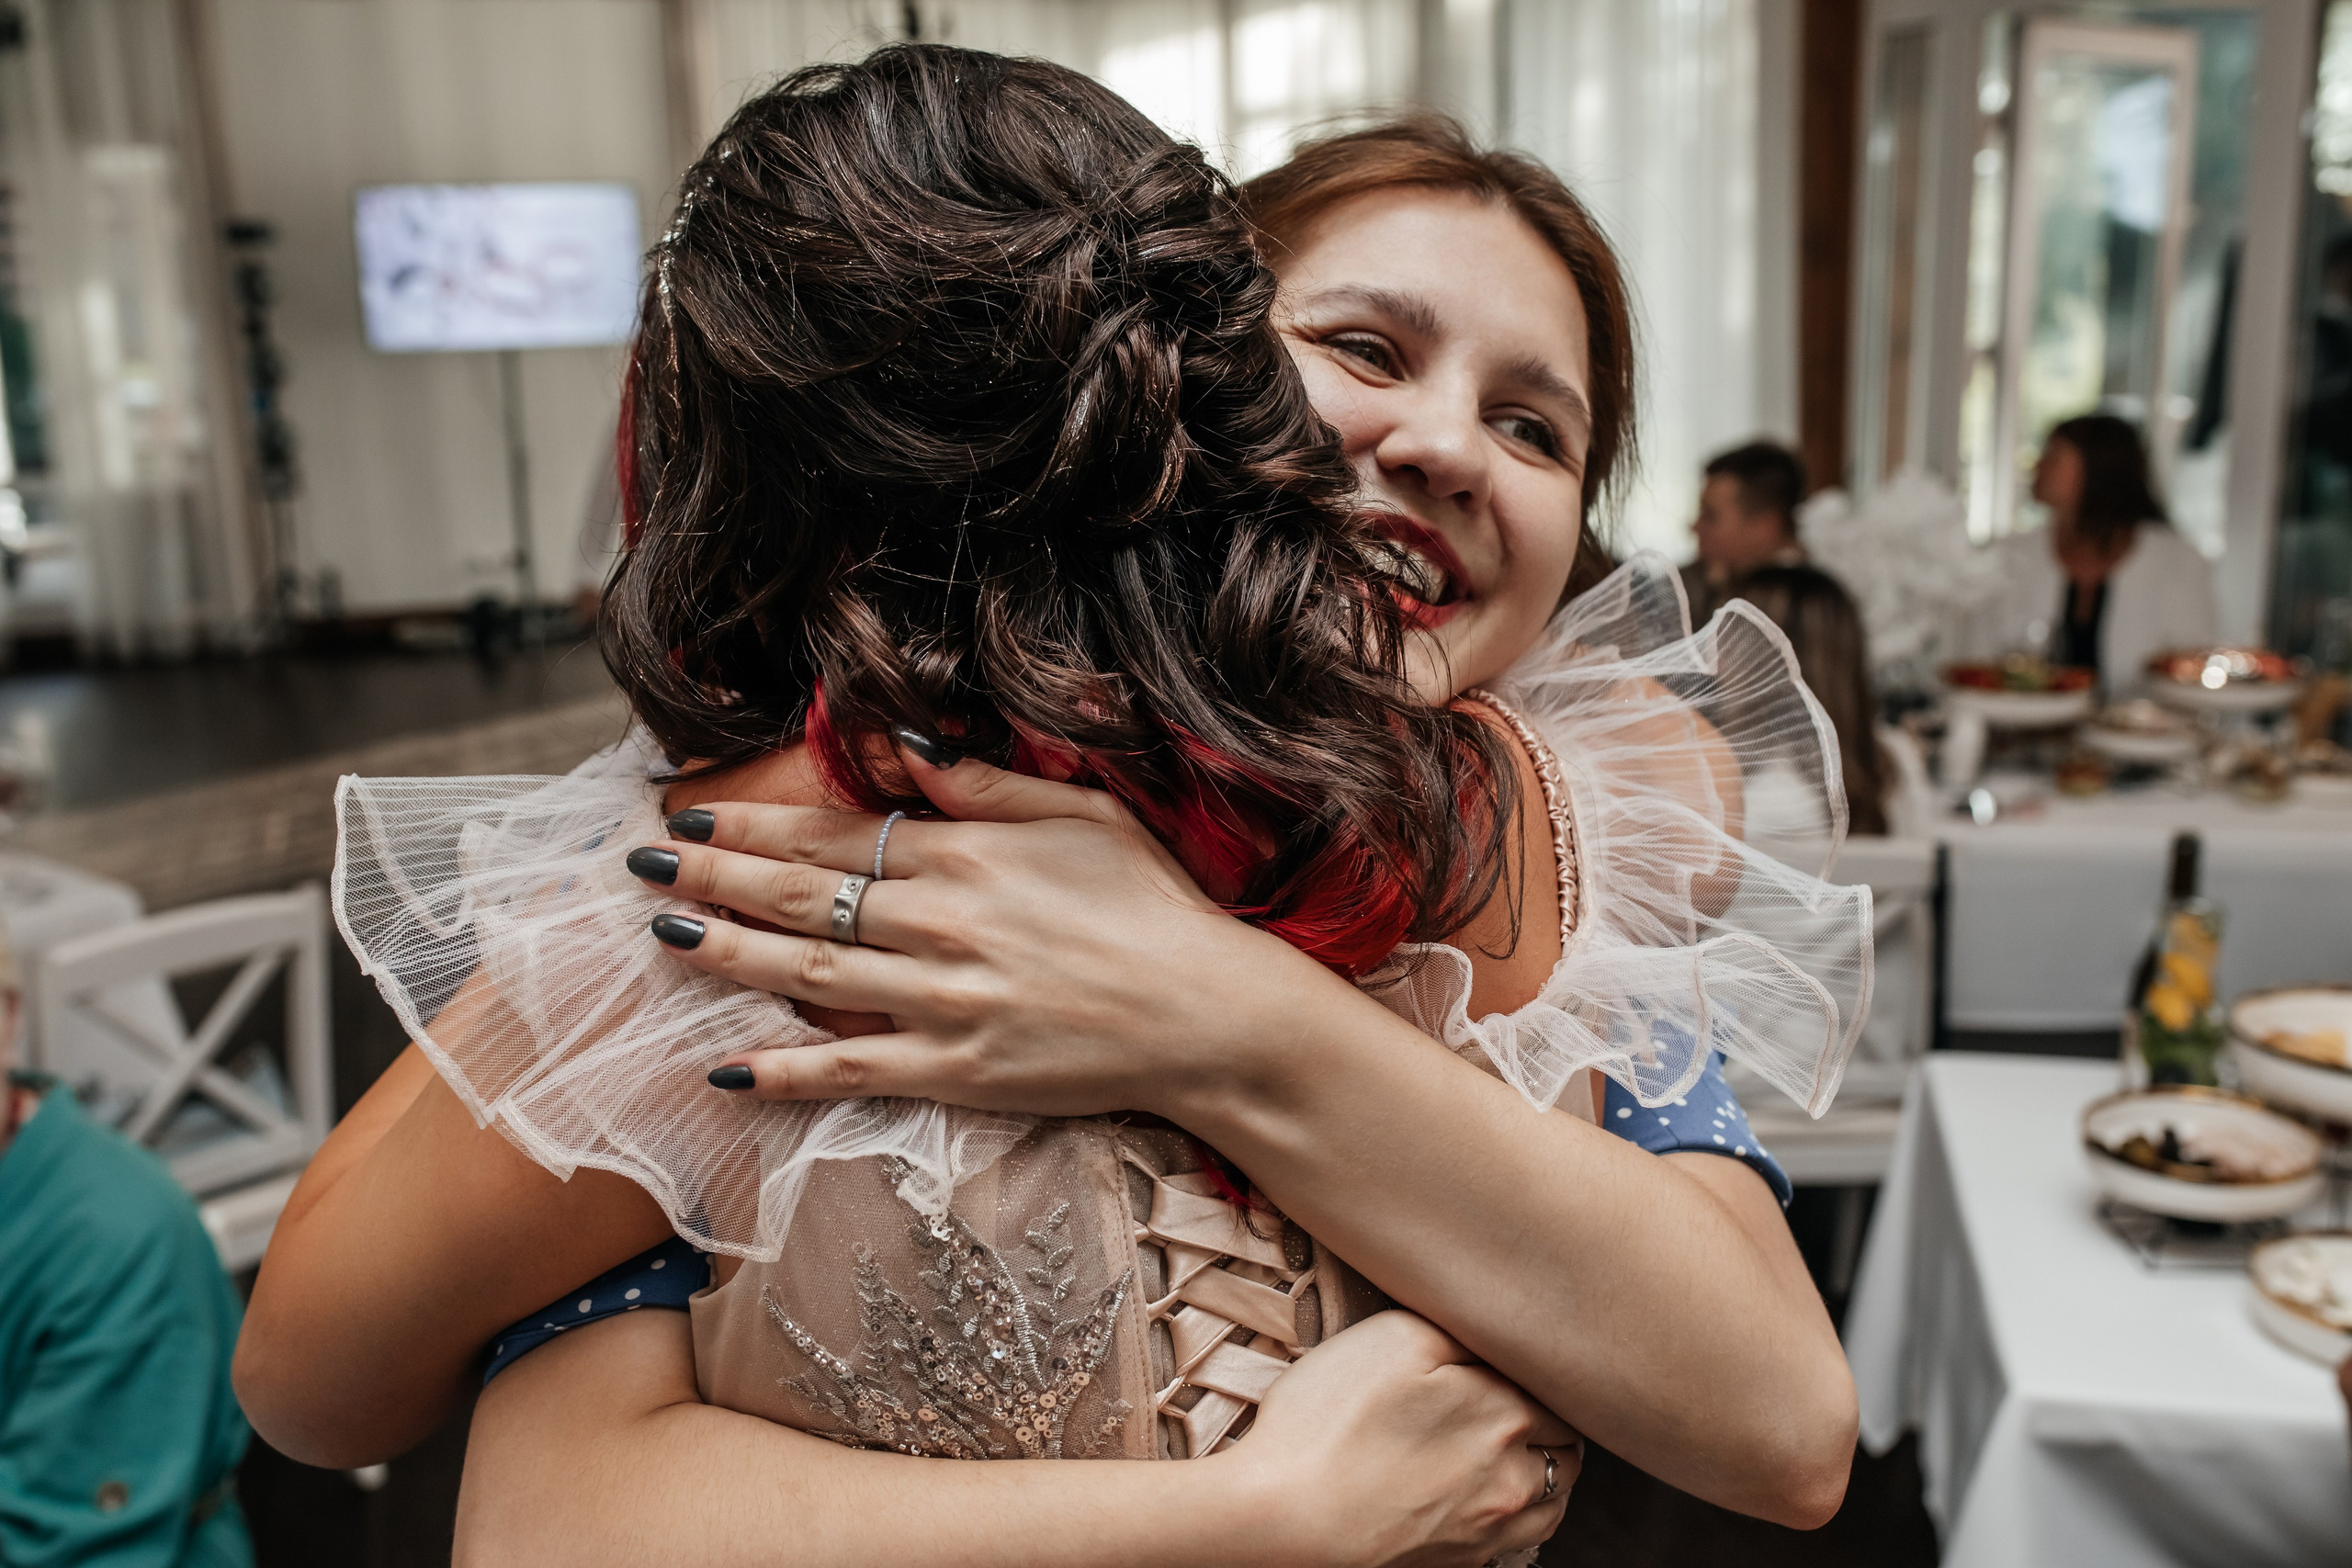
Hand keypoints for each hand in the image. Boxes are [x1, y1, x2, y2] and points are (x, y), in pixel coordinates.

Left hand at [630, 737, 1369, 1119]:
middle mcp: (940, 923)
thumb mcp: (1081, 815)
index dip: (752, 823)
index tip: (688, 812)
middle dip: (711, 876)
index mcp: (966, 854)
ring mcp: (943, 1002)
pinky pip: (850, 1068)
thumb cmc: (1152, 907)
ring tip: (662, 936)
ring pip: (806, 972)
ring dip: (725, 953)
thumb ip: (983, 783)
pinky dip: (783, 1066)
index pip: (833, 832)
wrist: (1208, 1016)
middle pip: (799, 895)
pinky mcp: (955, 1073)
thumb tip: (898, 746)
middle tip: (640, 864)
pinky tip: (724, 1060)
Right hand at [1223, 1310, 1578, 1567]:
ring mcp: (1488, 1532)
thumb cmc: (1329, 1421)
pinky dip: (1515, 1518)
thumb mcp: (1395, 1337)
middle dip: (1548, 1424)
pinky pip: (1516, 1542)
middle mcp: (1512, 1480)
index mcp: (1506, 1415)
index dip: (1533, 1371)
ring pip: (1552, 1502)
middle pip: (1567, 1450)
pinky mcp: (1459, 1565)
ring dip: (1543, 1475)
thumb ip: (1462, 1329)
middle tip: (1510, 1402)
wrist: (1281, 1517)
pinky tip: (1481, 1497)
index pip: (1558, 1390)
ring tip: (1508, 1452)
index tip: (1505, 1362)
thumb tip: (1500, 1333)